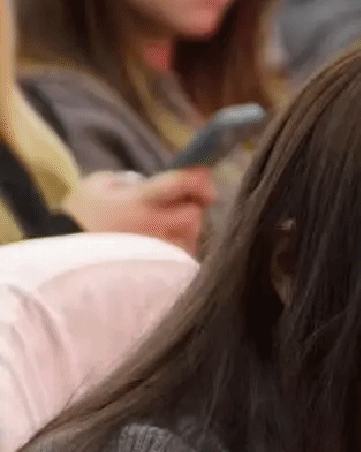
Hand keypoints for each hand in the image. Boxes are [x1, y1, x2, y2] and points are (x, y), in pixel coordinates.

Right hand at [63, 168, 216, 256]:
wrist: (66, 259)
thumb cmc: (80, 217)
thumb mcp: (99, 185)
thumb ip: (130, 181)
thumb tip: (152, 182)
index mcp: (139, 201)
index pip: (180, 184)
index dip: (199, 179)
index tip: (204, 178)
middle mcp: (154, 228)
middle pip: (194, 215)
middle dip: (194, 207)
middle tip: (184, 203)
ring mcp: (157, 253)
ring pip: (191, 239)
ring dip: (187, 230)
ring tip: (168, 225)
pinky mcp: (158, 272)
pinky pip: (181, 259)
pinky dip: (179, 249)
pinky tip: (163, 245)